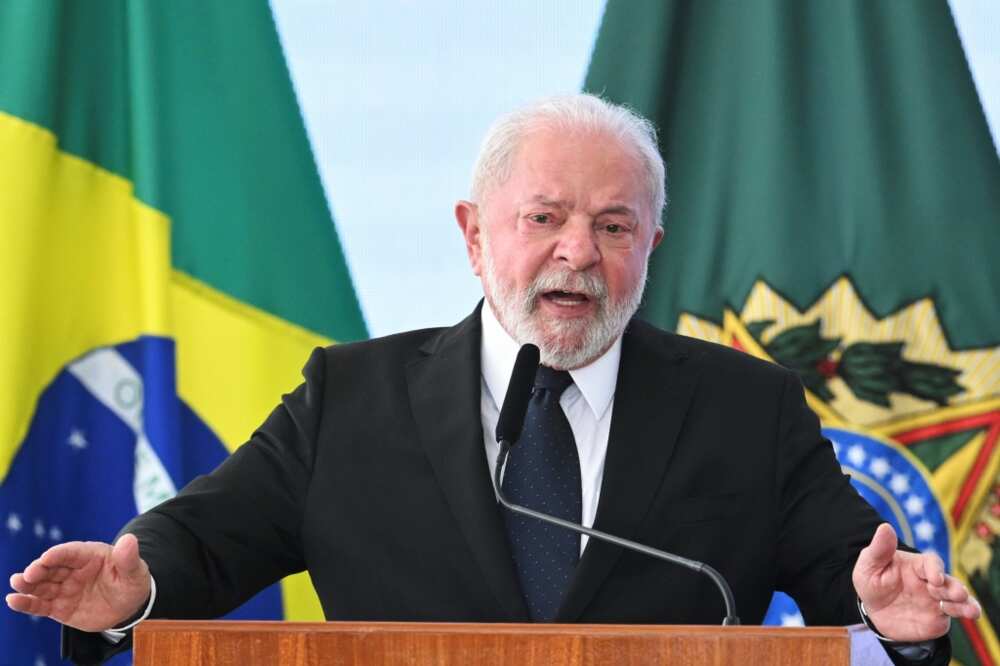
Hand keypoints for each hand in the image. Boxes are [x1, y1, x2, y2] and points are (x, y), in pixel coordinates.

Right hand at [6, 534, 151, 631]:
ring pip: (42, 585)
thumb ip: (128, 558)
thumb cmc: (131, 582)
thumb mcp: (135, 571)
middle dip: (38, 569)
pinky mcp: (58, 606)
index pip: (70, 552)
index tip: (46, 558)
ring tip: (16, 583)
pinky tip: (14, 600)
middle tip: (28, 575)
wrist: (129, 606)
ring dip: (28, 584)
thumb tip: (129, 539)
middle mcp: (73, 570)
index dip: (58, 555)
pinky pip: (40, 605)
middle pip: (51, 567)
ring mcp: (64, 588)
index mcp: (89, 555)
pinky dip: (26, 603)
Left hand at [853, 523, 980, 641]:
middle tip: (957, 594)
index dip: (935, 569)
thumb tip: (885, 526)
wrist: (873, 611)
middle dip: (955, 588)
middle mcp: (931, 581)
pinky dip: (963, 613)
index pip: (931, 563)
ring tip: (972, 610)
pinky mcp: (938, 618)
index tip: (935, 578)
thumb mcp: (869, 565)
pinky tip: (970, 614)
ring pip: (957, 599)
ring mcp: (936, 600)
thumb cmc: (872, 582)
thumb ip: (879, 549)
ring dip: (966, 603)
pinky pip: (953, 615)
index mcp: (916, 565)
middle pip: (949, 582)